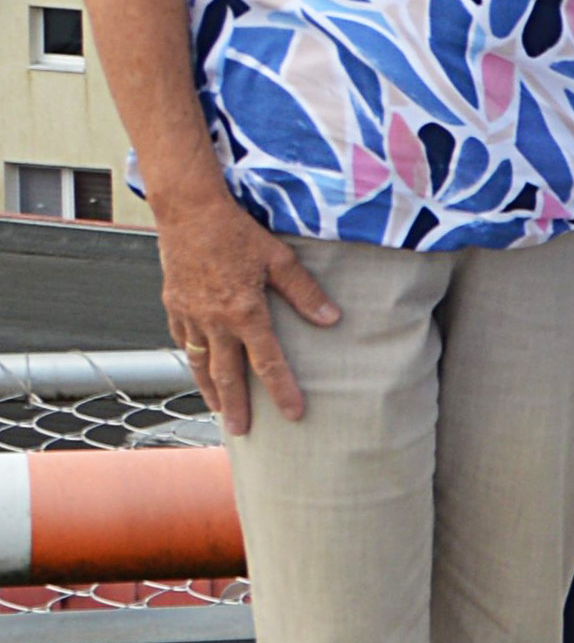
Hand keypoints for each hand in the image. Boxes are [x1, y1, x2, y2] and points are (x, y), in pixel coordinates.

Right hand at [156, 189, 330, 430]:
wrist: (188, 211)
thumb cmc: (236, 231)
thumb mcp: (280, 258)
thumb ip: (305, 292)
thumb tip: (331, 320)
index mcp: (244, 312)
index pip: (268, 363)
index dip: (282, 391)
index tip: (293, 414)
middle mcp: (214, 320)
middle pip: (227, 374)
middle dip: (236, 406)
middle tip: (242, 431)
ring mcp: (189, 314)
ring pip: (199, 362)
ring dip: (209, 388)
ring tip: (218, 409)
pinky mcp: (173, 304)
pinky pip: (183, 340)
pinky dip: (191, 358)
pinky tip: (198, 367)